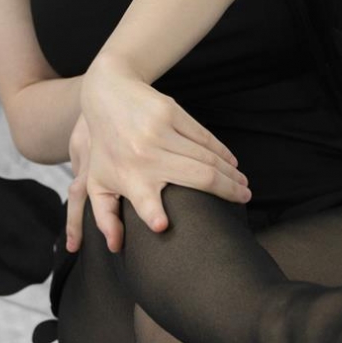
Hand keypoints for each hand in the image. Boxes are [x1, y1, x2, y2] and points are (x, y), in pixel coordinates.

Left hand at [65, 57, 250, 255]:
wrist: (107, 95)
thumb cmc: (105, 148)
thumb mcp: (97, 183)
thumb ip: (105, 217)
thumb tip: (115, 247)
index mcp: (129, 177)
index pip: (142, 200)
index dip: (153, 214)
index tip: (163, 225)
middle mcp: (145, 155)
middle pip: (199, 177)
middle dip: (227, 191)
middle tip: (244, 200)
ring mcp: (159, 132)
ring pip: (207, 157)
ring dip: (230, 173)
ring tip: (243, 185)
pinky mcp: (171, 113)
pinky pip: (205, 137)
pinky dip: (223, 152)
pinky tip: (233, 163)